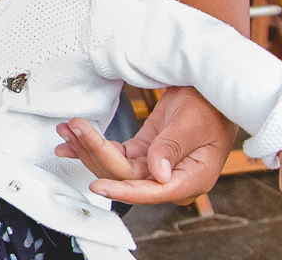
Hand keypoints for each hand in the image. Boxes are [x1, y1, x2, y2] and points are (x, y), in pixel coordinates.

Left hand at [55, 87, 235, 203]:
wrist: (213, 91)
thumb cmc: (212, 107)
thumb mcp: (193, 123)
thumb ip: (172, 148)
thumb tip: (157, 175)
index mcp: (190, 179)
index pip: (150, 190)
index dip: (122, 190)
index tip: (97, 186)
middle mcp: (170, 180)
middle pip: (125, 176)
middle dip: (95, 153)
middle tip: (75, 129)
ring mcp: (155, 168)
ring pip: (115, 167)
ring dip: (89, 148)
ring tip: (68, 129)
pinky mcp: (144, 154)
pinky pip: (116, 155)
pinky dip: (95, 145)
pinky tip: (74, 140)